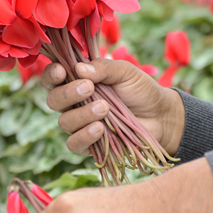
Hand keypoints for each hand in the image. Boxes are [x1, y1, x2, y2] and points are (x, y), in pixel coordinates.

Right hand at [42, 57, 184, 156]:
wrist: (161, 116)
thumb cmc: (140, 89)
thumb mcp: (126, 72)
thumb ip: (104, 68)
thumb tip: (79, 69)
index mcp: (78, 80)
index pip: (53, 78)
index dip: (51, 74)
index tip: (62, 71)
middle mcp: (74, 103)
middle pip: (53, 100)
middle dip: (68, 93)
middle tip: (89, 88)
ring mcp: (80, 124)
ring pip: (64, 122)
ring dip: (82, 114)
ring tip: (104, 108)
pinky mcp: (89, 144)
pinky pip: (74, 143)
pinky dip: (84, 136)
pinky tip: (100, 129)